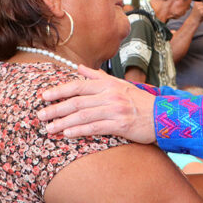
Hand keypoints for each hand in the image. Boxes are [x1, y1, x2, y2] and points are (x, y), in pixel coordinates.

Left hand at [38, 66, 155, 143]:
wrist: (162, 115)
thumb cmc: (140, 101)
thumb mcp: (120, 84)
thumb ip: (98, 77)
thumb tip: (79, 68)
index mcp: (108, 84)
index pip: (78, 86)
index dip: (59, 91)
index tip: (44, 96)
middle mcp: (110, 95)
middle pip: (77, 101)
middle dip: (56, 108)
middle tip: (40, 116)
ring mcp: (115, 110)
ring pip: (83, 115)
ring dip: (63, 122)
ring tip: (49, 129)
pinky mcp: (121, 124)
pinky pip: (96, 127)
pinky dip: (80, 131)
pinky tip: (67, 134)